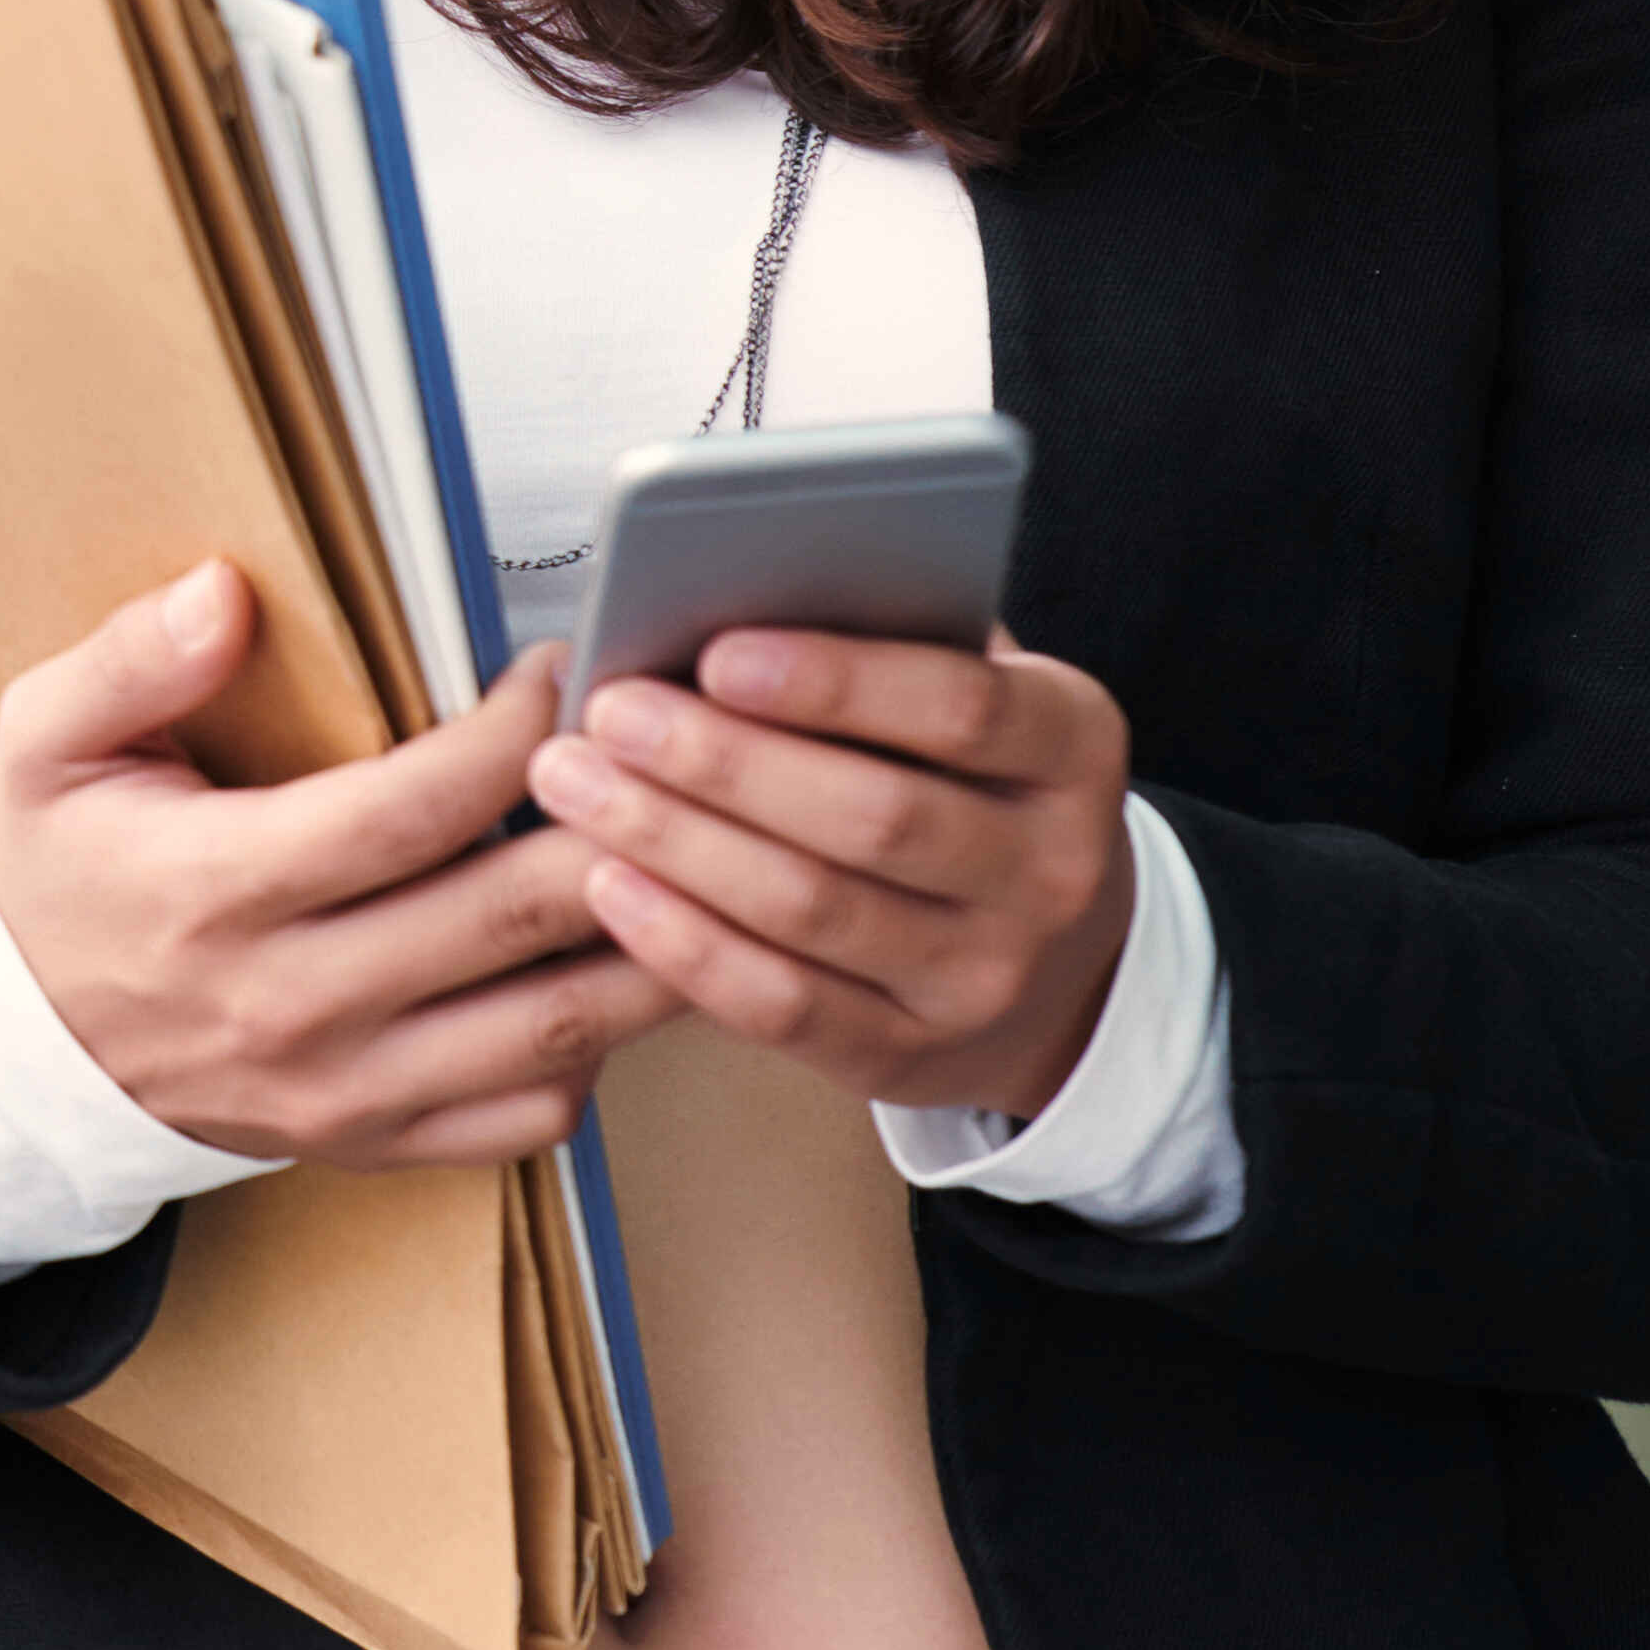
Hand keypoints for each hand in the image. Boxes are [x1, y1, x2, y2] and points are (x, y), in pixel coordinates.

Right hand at [0, 563, 678, 1169]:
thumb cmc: (52, 879)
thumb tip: (225, 594)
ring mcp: (342, 1091)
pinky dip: (595, 1051)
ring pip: (548, 1030)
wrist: (16, 1049)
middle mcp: (292, 1005)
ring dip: (644, 946)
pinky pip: (528, 1119)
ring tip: (688, 859)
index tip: (560, 673)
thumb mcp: (43, 745)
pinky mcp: (374, 1144)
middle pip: (508, 918)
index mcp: (217, 889)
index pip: (414, 809)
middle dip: (616, 827)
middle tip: (665, 755)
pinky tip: (605, 971)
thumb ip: (130, 659)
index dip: (515, 734)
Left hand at [527, 627, 1136, 1115]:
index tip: (715, 653)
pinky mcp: (912, 1056)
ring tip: (576, 783)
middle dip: (723, 762)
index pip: (961, 707)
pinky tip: (609, 885)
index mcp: (1073, 747)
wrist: (1056, 968)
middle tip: (608, 713)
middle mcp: (1051, 871)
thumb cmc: (966, 783)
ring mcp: (986, 977)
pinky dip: (685, 946)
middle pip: (874, 816)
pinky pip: (783, 1006)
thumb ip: (884, 642)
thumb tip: (725, 593)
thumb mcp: (970, 699)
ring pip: (815, 910)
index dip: (834, 681)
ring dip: (677, 843)